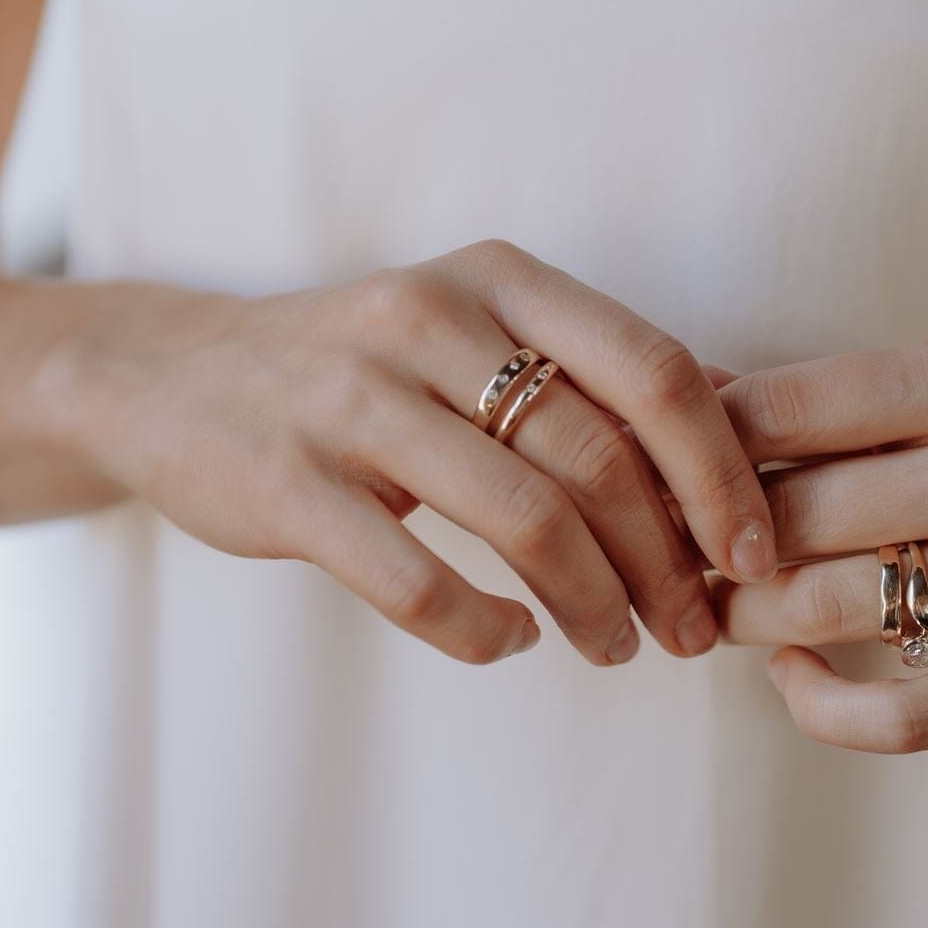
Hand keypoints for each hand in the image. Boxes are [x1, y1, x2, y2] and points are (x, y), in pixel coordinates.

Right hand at [49, 239, 777, 666]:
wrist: (174, 377)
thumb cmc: (365, 367)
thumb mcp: (479, 328)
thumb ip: (596, 368)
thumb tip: (746, 417)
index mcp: (498, 279)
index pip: (652, 371)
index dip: (720, 473)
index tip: (754, 553)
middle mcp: (429, 321)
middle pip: (597, 456)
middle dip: (667, 563)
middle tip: (694, 633)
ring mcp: (351, 400)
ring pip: (521, 519)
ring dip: (591, 605)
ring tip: (615, 648)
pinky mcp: (287, 483)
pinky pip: (413, 578)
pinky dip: (480, 628)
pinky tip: (508, 642)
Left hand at [706, 335, 927, 752]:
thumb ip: (820, 402)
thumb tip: (673, 397)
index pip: (783, 407)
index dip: (695, 449)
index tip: (657, 476)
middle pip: (792, 512)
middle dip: (710, 543)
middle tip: (674, 555)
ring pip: (823, 607)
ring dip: (743, 619)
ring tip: (723, 610)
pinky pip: (888, 715)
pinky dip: (811, 703)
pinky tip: (792, 673)